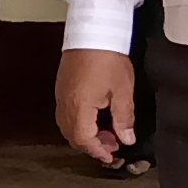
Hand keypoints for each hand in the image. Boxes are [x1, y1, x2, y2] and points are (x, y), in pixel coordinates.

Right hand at [55, 46, 137, 167]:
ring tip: (105, 130)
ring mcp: (61, 95)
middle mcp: (65, 104)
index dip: (98, 151)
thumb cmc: (107, 57)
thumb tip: (126, 137)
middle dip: (92, 144)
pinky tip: (94, 115)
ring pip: (67, 125)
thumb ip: (124, 118)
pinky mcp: (62, 87)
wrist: (93, 31)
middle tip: (112, 143)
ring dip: (84, 133)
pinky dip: (78, 121)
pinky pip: (65, 113)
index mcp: (80, 107)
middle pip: (73, 136)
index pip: (85, 140)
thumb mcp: (123, 91)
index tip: (111, 155)